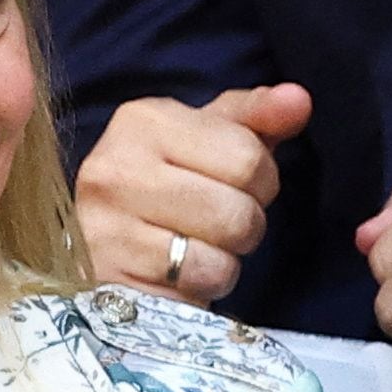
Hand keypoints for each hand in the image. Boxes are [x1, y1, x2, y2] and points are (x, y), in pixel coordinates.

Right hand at [73, 83, 312, 305]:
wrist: (93, 247)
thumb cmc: (161, 186)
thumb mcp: (205, 139)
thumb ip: (254, 117)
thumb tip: (297, 100)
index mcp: (144, 121)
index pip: (248, 155)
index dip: (260, 180)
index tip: (233, 185)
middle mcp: (116, 168)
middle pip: (238, 210)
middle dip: (245, 224)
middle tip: (216, 224)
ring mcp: (106, 229)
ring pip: (220, 256)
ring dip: (224, 261)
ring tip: (196, 250)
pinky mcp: (111, 282)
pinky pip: (196, 291)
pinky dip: (199, 291)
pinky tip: (175, 278)